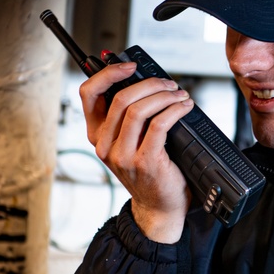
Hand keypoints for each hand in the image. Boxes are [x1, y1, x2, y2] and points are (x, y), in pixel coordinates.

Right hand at [78, 61, 194, 242]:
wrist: (160, 207)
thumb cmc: (149, 172)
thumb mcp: (130, 142)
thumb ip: (130, 117)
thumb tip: (143, 82)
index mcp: (97, 136)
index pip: (89, 94)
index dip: (108, 73)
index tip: (128, 65)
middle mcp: (105, 145)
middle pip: (120, 98)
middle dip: (148, 83)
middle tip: (168, 83)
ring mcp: (123, 155)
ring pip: (138, 109)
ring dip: (163, 95)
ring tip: (179, 95)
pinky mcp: (145, 162)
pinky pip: (159, 125)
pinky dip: (174, 110)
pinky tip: (184, 108)